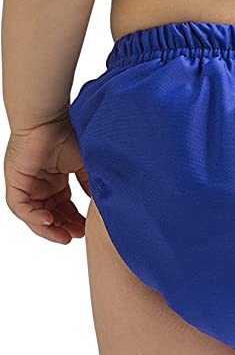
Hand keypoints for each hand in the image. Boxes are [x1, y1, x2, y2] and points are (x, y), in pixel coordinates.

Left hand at [4, 116, 90, 242]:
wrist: (50, 118)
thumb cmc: (67, 133)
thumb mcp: (84, 165)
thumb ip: (90, 185)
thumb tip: (98, 205)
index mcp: (54, 179)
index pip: (62, 207)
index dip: (73, 220)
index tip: (86, 229)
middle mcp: (39, 184)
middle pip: (49, 215)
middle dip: (62, 228)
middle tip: (76, 236)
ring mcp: (26, 184)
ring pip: (34, 215)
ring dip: (48, 228)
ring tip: (64, 236)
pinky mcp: (15, 182)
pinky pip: (20, 208)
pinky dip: (33, 217)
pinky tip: (48, 220)